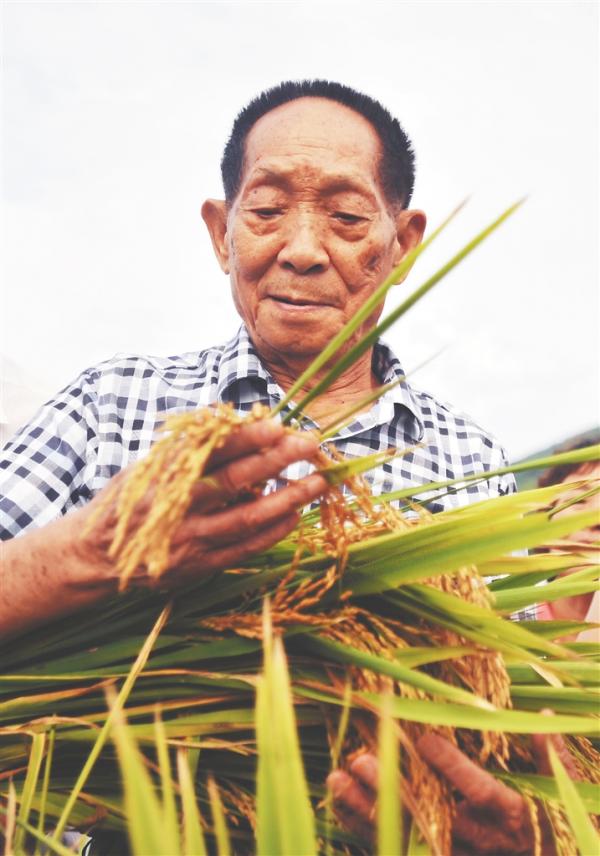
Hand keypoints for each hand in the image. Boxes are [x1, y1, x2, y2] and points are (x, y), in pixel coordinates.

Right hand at [75, 418, 326, 587]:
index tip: (278, 424)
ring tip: (318, 482)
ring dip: (287, 499)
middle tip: (309, 444)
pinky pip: (245, 548)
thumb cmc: (129, 501)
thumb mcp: (148, 466)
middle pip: (234, 481)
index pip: (211, 451)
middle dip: (276, 460)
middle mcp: (177, 507)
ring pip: (247, 518)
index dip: (246, 437)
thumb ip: (187, 447)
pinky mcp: (199, 565)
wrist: (96, 556)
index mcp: (163, 475)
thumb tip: (229, 420)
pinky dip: (273, 531)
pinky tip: (295, 515)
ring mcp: (190, 539)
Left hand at [328, 729, 575, 854]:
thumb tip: (540, 715)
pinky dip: (365, 830)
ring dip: (367, 810)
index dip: (453, 769)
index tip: (425, 741)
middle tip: (360, 759)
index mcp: (511, 818)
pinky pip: (397, 850)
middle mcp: (479, 842)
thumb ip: (551, 758)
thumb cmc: (555, 830)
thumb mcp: (562, 797)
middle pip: (430, 816)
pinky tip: (340, 805)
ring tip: (337, 778)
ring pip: (405, 836)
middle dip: (392, 789)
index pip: (480, 793)